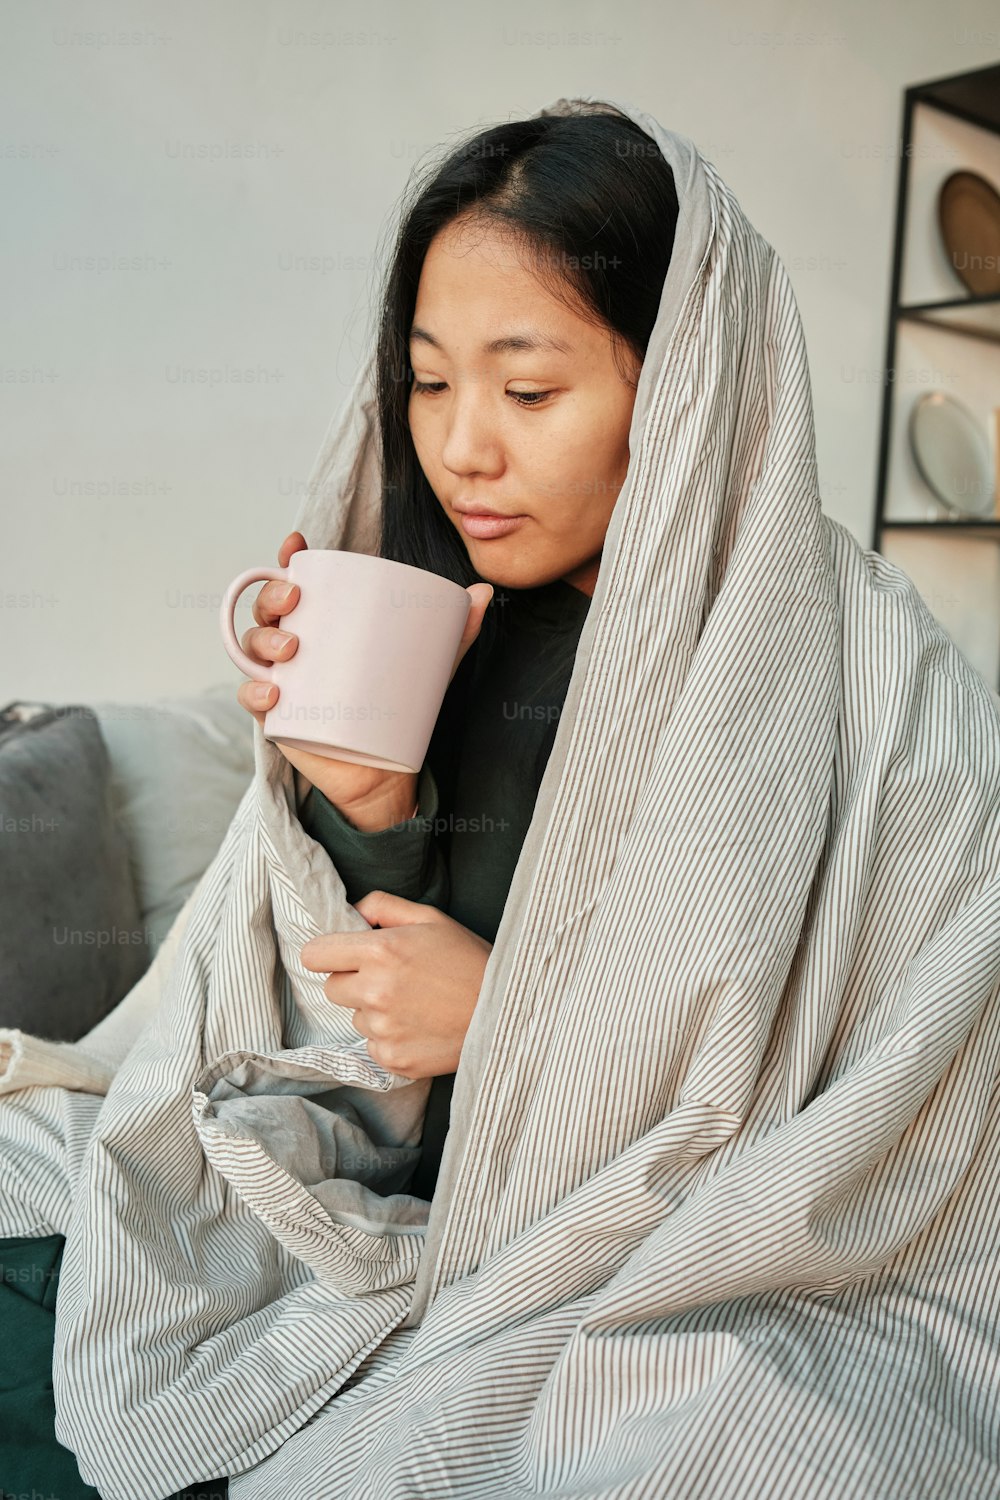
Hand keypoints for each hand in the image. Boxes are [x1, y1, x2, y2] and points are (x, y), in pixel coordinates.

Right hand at [235, 530, 493, 820]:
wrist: (384, 771)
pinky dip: (254, 692)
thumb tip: (485, 593)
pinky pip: (253, 699)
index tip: (296, 543)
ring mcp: (283, 679)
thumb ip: (452, 632)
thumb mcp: (427, 667)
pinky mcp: (278, 717)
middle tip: (295, 599)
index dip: (288, 559)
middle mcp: (295, 646)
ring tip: (290, 648)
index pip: (297, 583)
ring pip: (255, 647)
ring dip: (264, 639)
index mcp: (323, 624)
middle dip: (273, 595)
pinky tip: (271, 690)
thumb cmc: (395, 708)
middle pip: (269, 609)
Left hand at [300, 893, 492, 1078]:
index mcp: (380, 952)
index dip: (327, 954)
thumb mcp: (431, 919)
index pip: (314, 955)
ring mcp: (382, 1029)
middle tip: (389, 979)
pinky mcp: (392, 1058)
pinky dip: (390, 1037)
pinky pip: (373, 1045)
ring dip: (373, 1011)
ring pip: (355, 1017)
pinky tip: (419, 1026)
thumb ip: (384, 906)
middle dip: (352, 982)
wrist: (505, 1012)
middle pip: (331, 988)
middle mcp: (374, 991)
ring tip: (413, 1003)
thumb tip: (353, 911)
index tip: (342, 957)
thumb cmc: (469, 960)